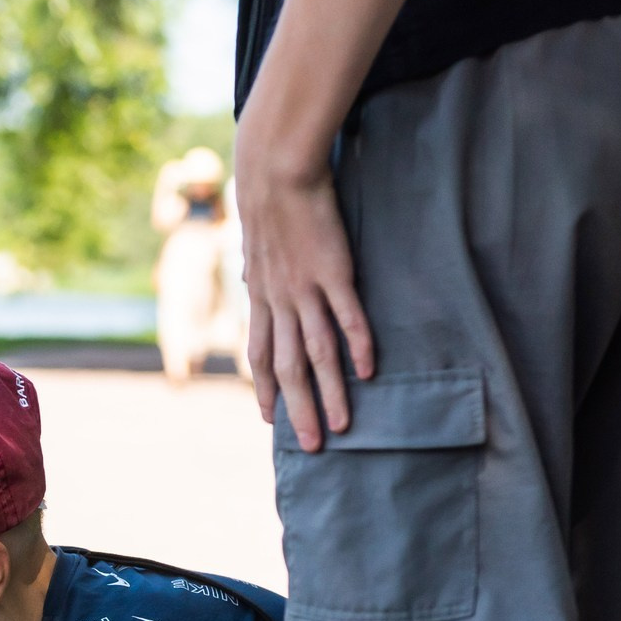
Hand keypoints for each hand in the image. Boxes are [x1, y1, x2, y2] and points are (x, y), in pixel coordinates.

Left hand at [233, 134, 373, 451]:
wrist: (275, 175)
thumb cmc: (269, 208)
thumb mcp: (256, 249)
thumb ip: (258, 274)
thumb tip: (251, 283)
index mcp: (262, 299)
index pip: (261, 356)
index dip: (265, 390)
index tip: (270, 421)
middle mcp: (280, 303)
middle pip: (289, 368)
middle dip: (299, 410)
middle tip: (313, 446)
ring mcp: (306, 290)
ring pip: (317, 352)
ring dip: (330, 392)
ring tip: (343, 424)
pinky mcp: (333, 272)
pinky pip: (347, 316)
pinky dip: (358, 345)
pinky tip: (369, 371)